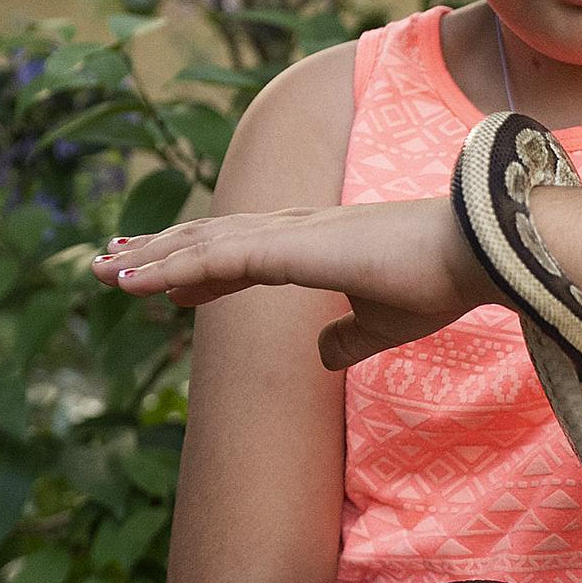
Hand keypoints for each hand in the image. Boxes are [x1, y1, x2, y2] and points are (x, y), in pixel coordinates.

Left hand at [91, 198, 506, 369]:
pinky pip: (218, 256)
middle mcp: (297, 228)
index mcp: (318, 244)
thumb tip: (319, 354)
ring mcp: (293, 232)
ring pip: (205, 243)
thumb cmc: (439, 282)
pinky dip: (171, 266)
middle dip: (160, 251)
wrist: (477, 253)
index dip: (197, 265)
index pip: (241, 251)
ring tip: (104, 271)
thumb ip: (347, 337)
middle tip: (111, 263)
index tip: (159, 282)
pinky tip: (136, 279)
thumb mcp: (384, 322)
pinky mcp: (294, 246)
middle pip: (212, 237)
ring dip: (152, 257)